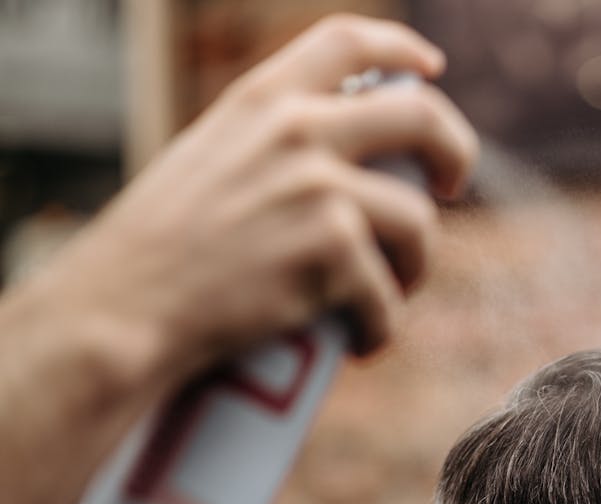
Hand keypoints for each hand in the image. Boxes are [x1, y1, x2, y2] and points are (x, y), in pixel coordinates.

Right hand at [31, 14, 477, 384]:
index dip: (402, 50)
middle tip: (451, 187)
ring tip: (387, 296)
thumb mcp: (211, 161)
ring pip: (419, 223)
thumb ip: (272, 149)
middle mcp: (298, 131)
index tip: (432, 69)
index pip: (348, 42)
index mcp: (264, 99)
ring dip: (415, 268)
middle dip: (456, 153)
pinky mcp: (333, 253)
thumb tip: (345, 166)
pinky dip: (379, 330)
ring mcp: (320, 189)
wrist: (122, 308)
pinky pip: (388, 298)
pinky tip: (359, 344)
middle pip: (422, 118)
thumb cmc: (158, 251)